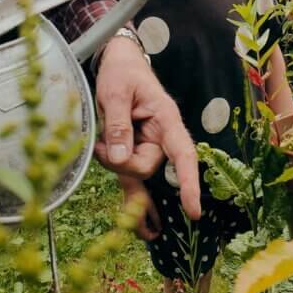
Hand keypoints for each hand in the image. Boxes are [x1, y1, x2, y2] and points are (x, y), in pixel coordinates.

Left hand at [93, 38, 200, 219]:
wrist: (119, 62)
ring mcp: (149, 145)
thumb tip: (119, 159)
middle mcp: (161, 136)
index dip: (188, 182)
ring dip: (114, 166)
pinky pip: (134, 178)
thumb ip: (118, 125)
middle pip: (147, 167)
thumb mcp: (115, 93)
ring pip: (135, 172)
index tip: (193, 210)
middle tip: (99, 143)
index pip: (183, 153)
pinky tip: (143, 230)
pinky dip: (133, 199)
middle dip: (120, 163)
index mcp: (166, 118)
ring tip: (98, 145)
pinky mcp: (135, 150)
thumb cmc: (121, 72)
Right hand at [119, 176, 160, 240]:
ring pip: (137, 230)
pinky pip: (134, 224)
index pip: (146, 236)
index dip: (154, 236)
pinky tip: (147, 218)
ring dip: (145, 230)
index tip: (160, 232)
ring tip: (153, 223)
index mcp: (138, 222)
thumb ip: (155, 218)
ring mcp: (128, 219)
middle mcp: (131, 222)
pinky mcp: (127, 215)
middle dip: (149, 234)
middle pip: (140, 235)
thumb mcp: (151, 206)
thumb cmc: (142, 194)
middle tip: (157, 228)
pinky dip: (141, 225)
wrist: (130, 185)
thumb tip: (159, 228)